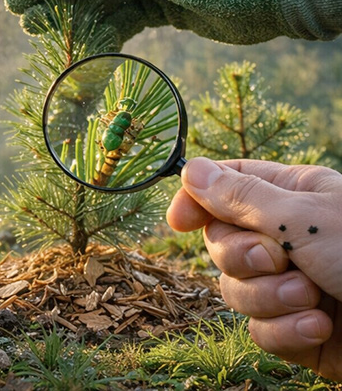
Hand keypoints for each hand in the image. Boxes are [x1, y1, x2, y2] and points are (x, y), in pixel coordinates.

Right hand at [167, 157, 341, 379]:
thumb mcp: (303, 217)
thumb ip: (240, 196)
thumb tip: (190, 169)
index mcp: (291, 195)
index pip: (223, 187)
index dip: (196, 202)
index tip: (179, 221)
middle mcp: (287, 238)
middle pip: (220, 244)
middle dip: (242, 257)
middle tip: (278, 258)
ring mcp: (291, 285)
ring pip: (234, 290)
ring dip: (268, 297)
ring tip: (311, 296)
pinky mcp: (298, 330)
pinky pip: (259, 330)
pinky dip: (285, 330)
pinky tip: (319, 325)